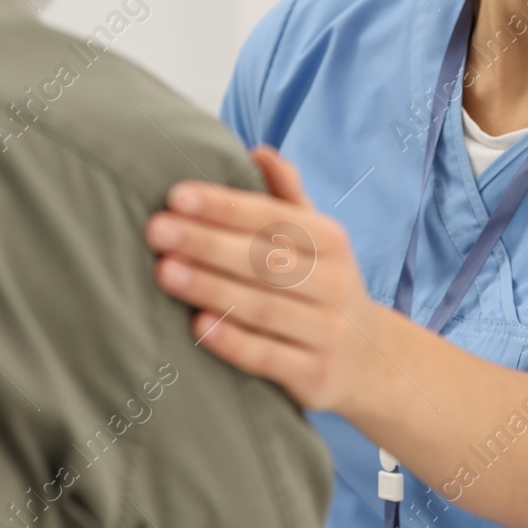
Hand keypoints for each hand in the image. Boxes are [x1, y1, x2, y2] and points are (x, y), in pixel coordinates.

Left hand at [145, 145, 387, 411]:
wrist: (370, 360)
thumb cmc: (323, 286)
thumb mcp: (318, 240)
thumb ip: (288, 198)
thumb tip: (260, 151)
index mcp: (332, 242)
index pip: (275, 218)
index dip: (226, 206)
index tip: (177, 195)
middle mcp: (335, 283)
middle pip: (265, 260)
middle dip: (207, 243)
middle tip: (157, 230)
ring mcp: (328, 332)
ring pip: (264, 307)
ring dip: (212, 288)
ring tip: (165, 272)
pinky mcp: (316, 376)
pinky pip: (269, 357)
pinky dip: (234, 342)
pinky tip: (198, 326)